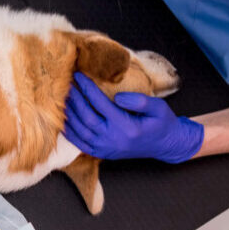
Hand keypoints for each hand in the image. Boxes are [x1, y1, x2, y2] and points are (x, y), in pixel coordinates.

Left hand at [63, 72, 202, 162]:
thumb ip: (140, 101)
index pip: (100, 104)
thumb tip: (117, 97)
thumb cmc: (161, 123)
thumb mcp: (159, 107)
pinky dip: (70, 132)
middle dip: (74, 99)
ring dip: (69, 114)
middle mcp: (113, 139)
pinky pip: (80, 144)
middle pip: (86, 117)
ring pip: (80, 131)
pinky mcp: (103, 154)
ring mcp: (107, 149)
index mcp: (127, 127)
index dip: (87, 88)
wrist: (166, 145)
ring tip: (62, 97)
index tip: (79, 75)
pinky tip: (64, 119)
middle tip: (66, 84)